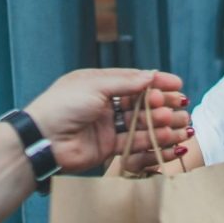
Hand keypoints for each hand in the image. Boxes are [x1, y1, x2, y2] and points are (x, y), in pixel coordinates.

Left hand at [24, 69, 191, 173]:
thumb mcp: (95, 86)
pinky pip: (133, 143)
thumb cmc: (62, 105)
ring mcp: (106, 126)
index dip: (157, 82)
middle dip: (162, 105)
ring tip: (178, 124)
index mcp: (99, 84)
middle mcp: (104, 103)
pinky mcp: (107, 147)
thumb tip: (151, 75)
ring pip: (139, 123)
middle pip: (140, 103)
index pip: (134, 80)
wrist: (42, 140)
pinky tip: (167, 139)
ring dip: (160, 124)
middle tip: (181, 107)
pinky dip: (151, 141)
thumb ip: (125, 82)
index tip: (177, 84)